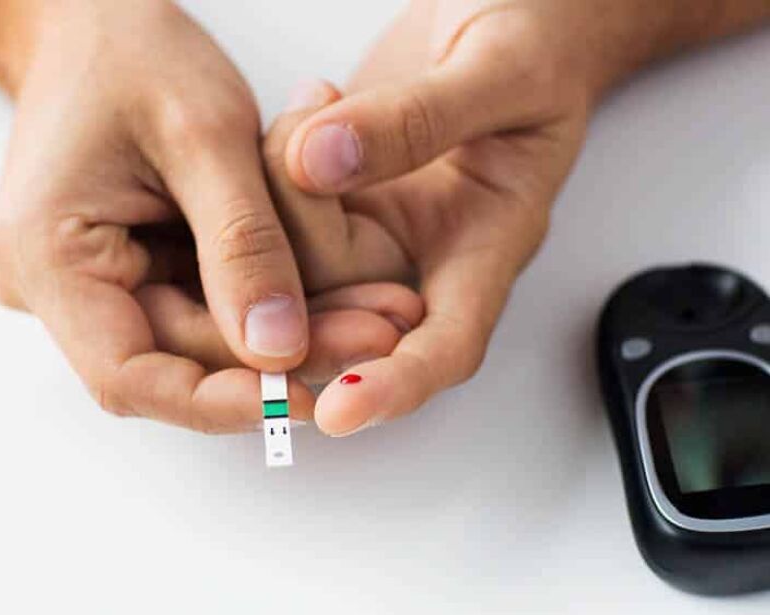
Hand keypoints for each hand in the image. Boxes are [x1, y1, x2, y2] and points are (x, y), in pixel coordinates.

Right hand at [0, 1, 421, 431]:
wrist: (91, 21)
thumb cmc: (131, 52)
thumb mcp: (205, 133)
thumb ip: (243, 244)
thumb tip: (279, 350)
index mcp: (44, 253)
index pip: (129, 375)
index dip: (219, 400)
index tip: (307, 396)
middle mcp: (53, 285)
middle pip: (175, 360)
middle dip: (280, 357)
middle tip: (378, 333)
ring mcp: (89, 282)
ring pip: (197, 340)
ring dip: (286, 334)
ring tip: (376, 313)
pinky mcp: (125, 270)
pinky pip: (199, 308)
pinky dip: (265, 305)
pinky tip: (335, 294)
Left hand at [271, 1, 612, 434]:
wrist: (518, 8)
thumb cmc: (542, 36)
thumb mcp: (498, 71)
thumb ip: (419, 119)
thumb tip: (322, 160)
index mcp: (488, 242)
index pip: (446, 344)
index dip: (396, 388)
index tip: (336, 411)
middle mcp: (423, 249)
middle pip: (342, 304)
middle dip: (303, 248)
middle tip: (304, 143)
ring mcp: (374, 222)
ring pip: (296, 255)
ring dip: (281, 187)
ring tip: (317, 101)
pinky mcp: (338, 192)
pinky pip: (277, 205)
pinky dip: (272, 160)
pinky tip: (304, 104)